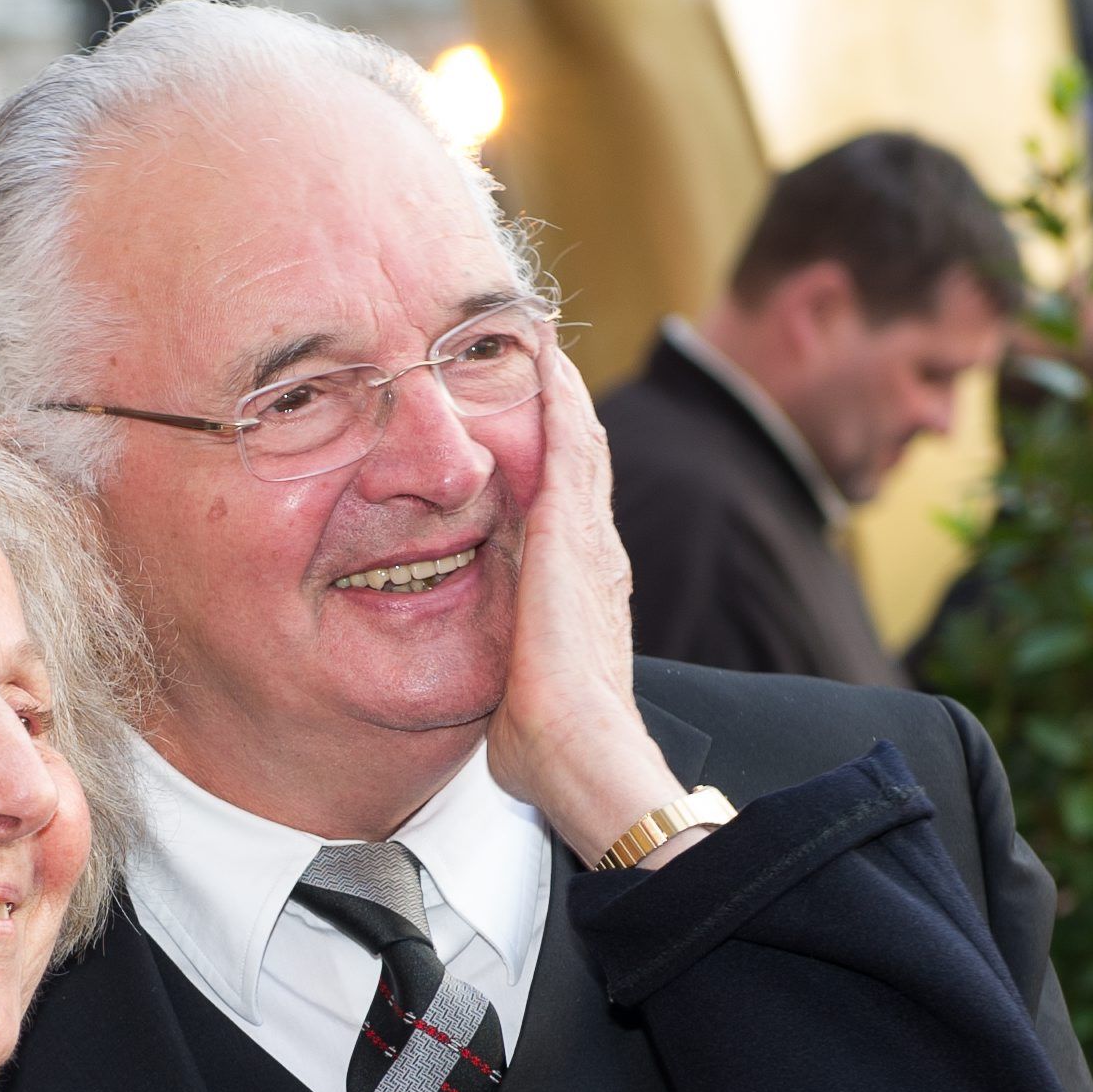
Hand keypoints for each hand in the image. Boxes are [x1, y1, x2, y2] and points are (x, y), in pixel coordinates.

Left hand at [488, 338, 688, 863]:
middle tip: (539, 357)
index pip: (568, 513)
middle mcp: (597, 557)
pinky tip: (541, 351)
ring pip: (580, 442)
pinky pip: (570, 439)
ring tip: (540, 341)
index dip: (554, 468)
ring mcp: (591, 539)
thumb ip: (507, 674)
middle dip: (562, 413)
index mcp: (582, 595)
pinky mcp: (573, 529)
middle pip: (583, 464)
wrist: (580, 750)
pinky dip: (558, 393)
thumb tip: (494, 697)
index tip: (531, 431)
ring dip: (561, 392)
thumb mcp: (516, 696)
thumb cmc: (547, 747)